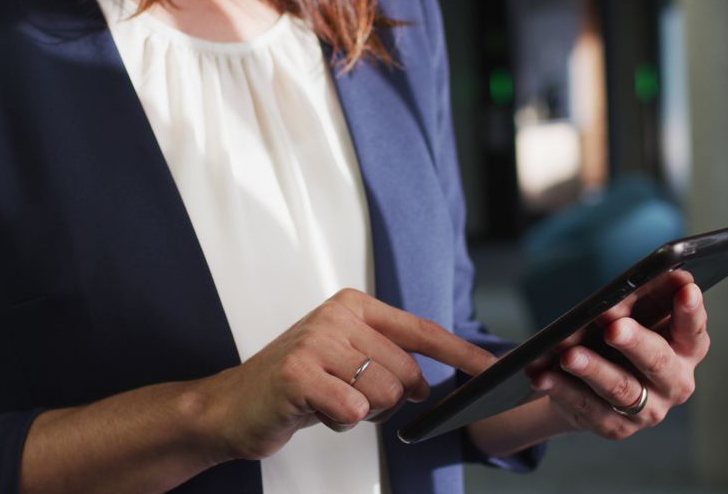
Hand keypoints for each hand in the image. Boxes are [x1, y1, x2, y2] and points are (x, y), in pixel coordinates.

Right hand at [197, 288, 495, 460]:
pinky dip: (340, 421)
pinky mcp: (299, 374)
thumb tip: (432, 382)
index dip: (461, 354)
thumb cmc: (295, 384)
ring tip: (329, 401)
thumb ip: (387, 358)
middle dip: (387, 400)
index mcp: (352, 305)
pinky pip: (353, 411)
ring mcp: (316, 342)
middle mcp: (336, 316)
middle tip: (349, 397)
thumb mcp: (345, 359)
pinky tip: (315, 410)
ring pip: (384, 395)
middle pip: (406, 374)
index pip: (422, 331)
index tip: (493, 371)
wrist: (233, 405)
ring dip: (361, 412)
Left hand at [530, 282, 709, 439]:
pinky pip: (586, 406)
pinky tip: (542, 375)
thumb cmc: (618, 340)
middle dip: (635, 342)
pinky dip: (562, 388)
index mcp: (686, 350)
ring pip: (619, 388)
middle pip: (658, 361)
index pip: (693, 330)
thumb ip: (638, 300)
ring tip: (568, 355)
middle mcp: (674, 383)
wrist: (592, 387)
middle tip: (613, 326)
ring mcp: (647, 409)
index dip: (691, 311)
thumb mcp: (630, 317)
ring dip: (592, 369)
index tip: (685, 289)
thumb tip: (634, 284)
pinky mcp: (615, 426)